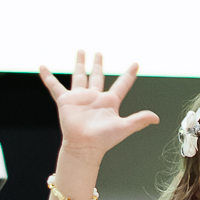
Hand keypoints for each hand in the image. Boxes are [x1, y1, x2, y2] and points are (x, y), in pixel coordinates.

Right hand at [40, 51, 158, 156]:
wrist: (84, 147)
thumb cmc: (103, 140)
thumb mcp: (124, 127)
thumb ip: (139, 120)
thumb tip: (157, 118)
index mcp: (109, 102)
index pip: (122, 84)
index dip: (129, 74)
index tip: (136, 64)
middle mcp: (94, 97)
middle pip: (97, 76)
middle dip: (98, 64)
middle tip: (99, 53)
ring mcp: (79, 98)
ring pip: (79, 76)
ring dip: (80, 64)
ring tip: (81, 51)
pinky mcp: (65, 101)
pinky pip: (55, 86)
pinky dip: (48, 77)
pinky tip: (42, 67)